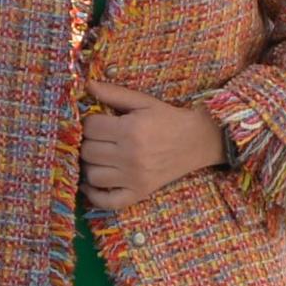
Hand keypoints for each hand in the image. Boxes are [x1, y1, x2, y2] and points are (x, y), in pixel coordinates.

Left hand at [80, 80, 226, 210]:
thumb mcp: (143, 101)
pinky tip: (91, 185)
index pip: (90, 128)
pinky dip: (95, 196)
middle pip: (88, 151)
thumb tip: (86, 84)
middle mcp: (130, 156)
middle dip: (88, 142)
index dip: (89, 122)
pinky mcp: (140, 193)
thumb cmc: (168, 118)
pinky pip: (109, 202)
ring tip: (98, 157)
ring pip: (92, 176)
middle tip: (98, 138)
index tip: (96, 122)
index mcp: (130, 130)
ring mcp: (134, 178)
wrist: (199, 141)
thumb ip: (113, 93)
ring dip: (90, 166)